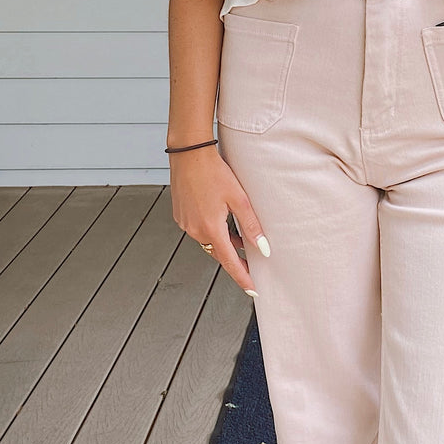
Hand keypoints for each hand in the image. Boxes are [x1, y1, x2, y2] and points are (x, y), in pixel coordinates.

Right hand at [168, 143, 267, 296]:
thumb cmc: (214, 172)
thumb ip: (252, 226)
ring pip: (208, 241)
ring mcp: (185, 223)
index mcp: (211, 229)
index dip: (242, 277)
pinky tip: (221, 218)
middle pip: (219, 252)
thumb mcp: (239, 199)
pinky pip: (199, 230)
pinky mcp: (181, 215)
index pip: (230, 262)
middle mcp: (195, 230)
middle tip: (251, 263)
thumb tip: (263, 248)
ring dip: (223, 242)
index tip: (253, 289)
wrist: (189, 153)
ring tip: (239, 236)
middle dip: (235, 259)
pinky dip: (212, 230)